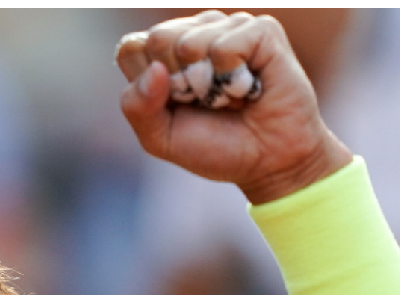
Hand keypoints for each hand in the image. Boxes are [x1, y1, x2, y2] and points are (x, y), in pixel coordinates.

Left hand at [115, 10, 352, 203]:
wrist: (267, 162)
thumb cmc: (214, 147)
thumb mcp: (159, 137)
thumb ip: (137, 107)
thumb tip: (155, 69)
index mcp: (163, 54)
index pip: (132, 48)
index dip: (148, 83)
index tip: (176, 103)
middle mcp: (195, 33)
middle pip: (158, 38)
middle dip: (177, 82)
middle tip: (205, 100)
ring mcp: (228, 27)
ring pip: (189, 42)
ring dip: (208, 83)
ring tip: (230, 95)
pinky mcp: (262, 31)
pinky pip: (226, 46)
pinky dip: (233, 77)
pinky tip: (249, 87)